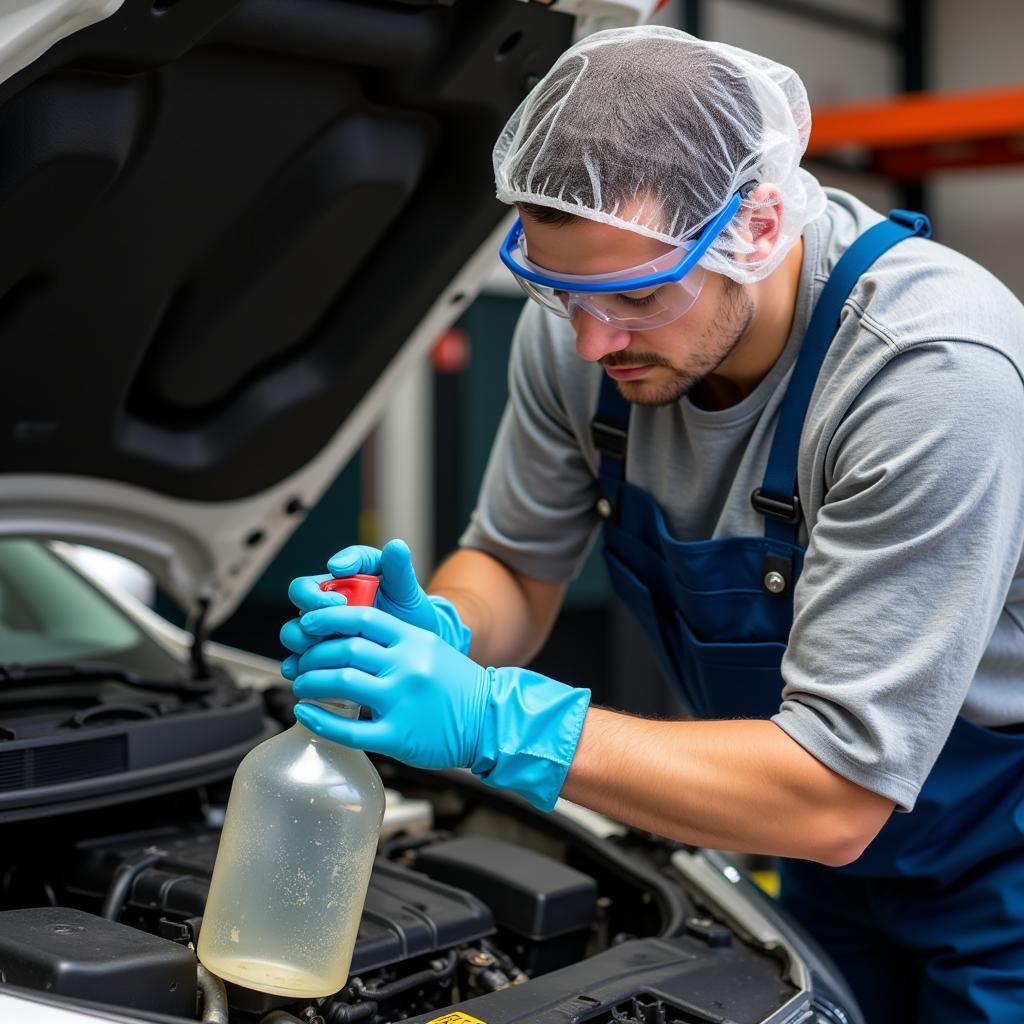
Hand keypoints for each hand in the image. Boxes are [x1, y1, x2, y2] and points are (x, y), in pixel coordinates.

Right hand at [281, 539, 469, 657]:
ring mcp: (322, 631)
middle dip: (310, 615)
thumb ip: (399, 567)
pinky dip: (298, 668)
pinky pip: (299, 662)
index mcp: (339, 583)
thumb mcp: (406, 588)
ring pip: (294, 633)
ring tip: (323, 651)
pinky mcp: (323, 657)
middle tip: (330, 626)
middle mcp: (325, 605)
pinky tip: (306, 673)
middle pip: (298, 606)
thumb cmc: (406, 609)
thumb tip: (395, 546)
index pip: (311, 582)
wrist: (415, 641)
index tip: (340, 602)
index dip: (318, 593)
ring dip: (302, 641)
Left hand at [285, 606, 590, 810]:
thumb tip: (347, 634)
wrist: (490, 721)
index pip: (361, 618)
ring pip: (342, 684)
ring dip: (312, 682)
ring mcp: (402, 701)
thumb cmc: (457, 686)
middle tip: (301, 662)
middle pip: (346, 649)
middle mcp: (407, 666)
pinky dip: (321, 721)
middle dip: (314, 655)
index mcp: (414, 640)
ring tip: (302, 684)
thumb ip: (395, 639)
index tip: (308, 623)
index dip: (328, 618)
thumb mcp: (430, 648)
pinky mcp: (398, 735)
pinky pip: (350, 729)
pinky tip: (307, 714)